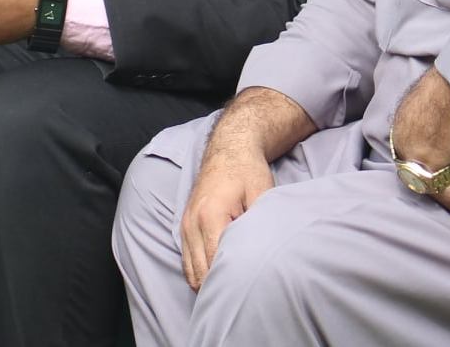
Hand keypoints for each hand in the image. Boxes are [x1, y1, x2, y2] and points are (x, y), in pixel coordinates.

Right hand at [180, 142, 274, 290]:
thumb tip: (265, 258)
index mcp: (211, 216)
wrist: (228, 150)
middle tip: (244, 300)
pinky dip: (200, 273)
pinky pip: (187, 261)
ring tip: (231, 292)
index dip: (232, 283)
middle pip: (200, 274)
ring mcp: (185, 225)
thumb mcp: (262, 195)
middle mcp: (192, 223)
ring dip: (208, 284)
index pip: (216, 264)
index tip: (249, 295)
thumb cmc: (247, 172)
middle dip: (219, 289)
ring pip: (190, 272)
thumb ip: (260, 225)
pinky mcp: (184, 227)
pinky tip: (218, 278)